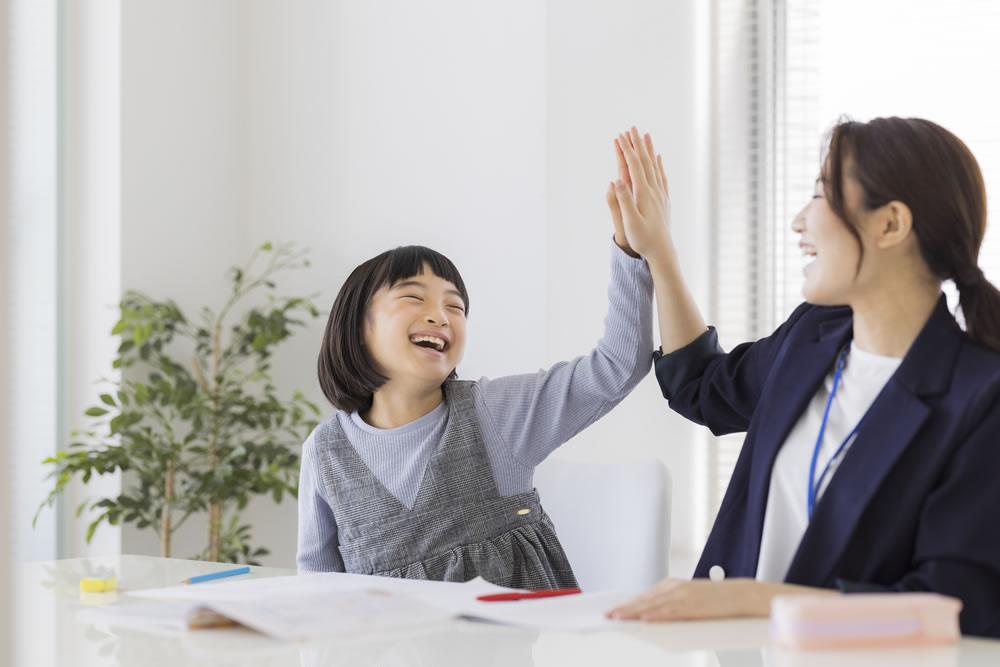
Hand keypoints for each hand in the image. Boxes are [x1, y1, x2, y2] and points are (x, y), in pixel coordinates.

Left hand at [606, 578, 800, 621]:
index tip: (612, 610)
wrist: (742, 594)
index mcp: (672, 585)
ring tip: (618, 618)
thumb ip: (671, 604)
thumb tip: (651, 616)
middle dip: (624, 608)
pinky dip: (655, 615)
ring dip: (633, 612)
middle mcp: (674, 587)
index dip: (627, 604)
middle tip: (607, 616)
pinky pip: (669, 611)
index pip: (644, 596)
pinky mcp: (692, 604)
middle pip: (643, 600)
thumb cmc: (716, 600)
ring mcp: (683, 595)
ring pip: (652, 605)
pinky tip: (644, 620)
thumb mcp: (690, 599)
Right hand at [607, 127, 672, 262]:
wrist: (663, 252)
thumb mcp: (630, 222)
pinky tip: (657, 159)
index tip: (619, 136)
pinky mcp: (663, 200)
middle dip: (638, 144)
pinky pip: (661, 177)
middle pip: (645, 162)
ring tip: (646, 136)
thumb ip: (623, 201)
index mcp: (643, 194)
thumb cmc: (643, 240)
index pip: (634, 166)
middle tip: (632, 128)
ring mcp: (660, 195)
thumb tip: (616, 180)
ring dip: (649, 150)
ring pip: (654, 166)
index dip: (627, 150)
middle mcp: (654, 191)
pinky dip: (658, 165)